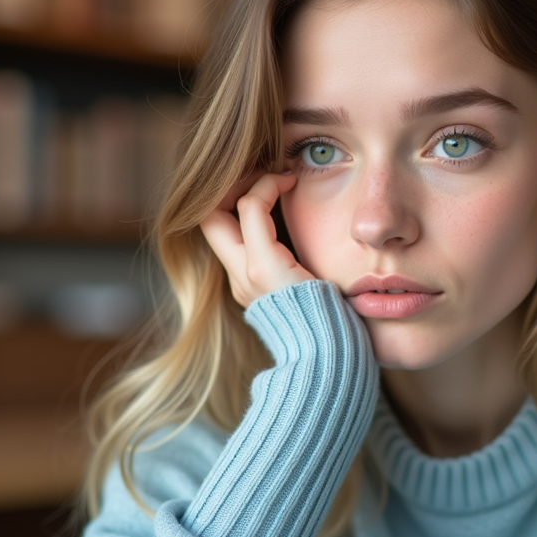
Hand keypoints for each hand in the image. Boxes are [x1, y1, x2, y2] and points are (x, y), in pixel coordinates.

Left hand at [199, 171, 315, 307]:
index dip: (267, 183)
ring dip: (237, 207)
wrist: (323, 358)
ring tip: (265, 192)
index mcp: (256, 268)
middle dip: (233, 191)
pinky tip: (272, 219)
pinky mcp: (251, 290)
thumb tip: (283, 190)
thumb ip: (285, 229)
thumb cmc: (324, 314)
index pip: (247, 206)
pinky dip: (248, 224)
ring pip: (222, 231)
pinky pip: (237, 245)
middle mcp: (241, 276)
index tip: (290, 179)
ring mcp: (244, 284)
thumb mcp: (304, 267)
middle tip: (262, 179)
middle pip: (213, 217)